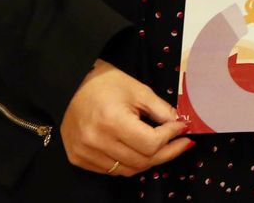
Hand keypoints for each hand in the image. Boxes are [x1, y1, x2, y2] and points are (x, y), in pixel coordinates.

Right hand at [59, 60, 191, 175]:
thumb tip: (179, 125)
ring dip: (149, 160)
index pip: (150, 143)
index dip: (171, 137)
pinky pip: (111, 170)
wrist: (70, 85)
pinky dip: (129, 163)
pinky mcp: (78, 159)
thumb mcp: (139, 90)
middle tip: (182, 144)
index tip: (182, 128)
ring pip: (128, 169)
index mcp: (112, 121)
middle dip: (167, 153)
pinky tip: (139, 151)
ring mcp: (85, 154)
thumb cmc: (106, 83)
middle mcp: (96, 142)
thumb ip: (161, 110)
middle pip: (141, 161)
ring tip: (163, 148)